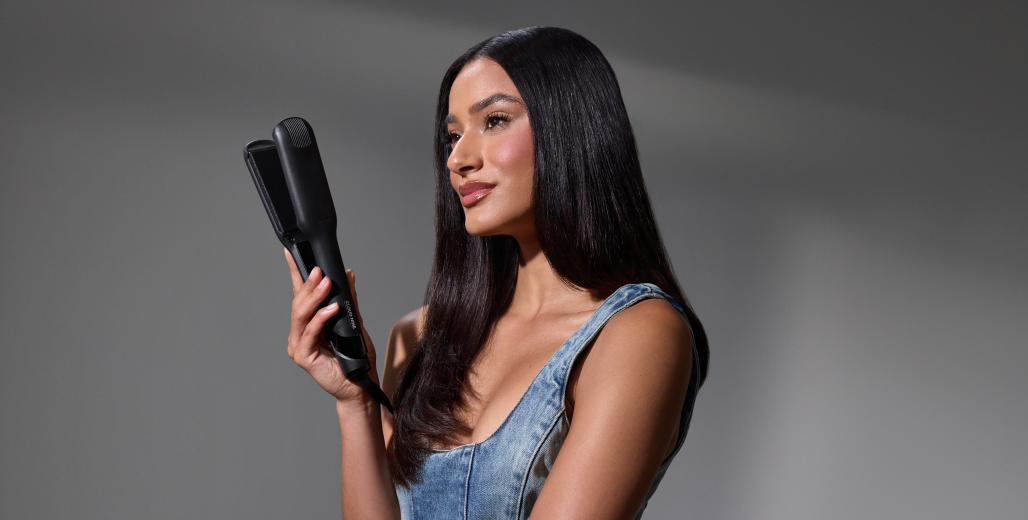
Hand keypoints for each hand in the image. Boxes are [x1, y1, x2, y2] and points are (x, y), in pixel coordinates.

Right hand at [284, 249, 377, 402]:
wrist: (360, 385)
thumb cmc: (355, 357)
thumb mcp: (354, 322)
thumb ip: (348, 300)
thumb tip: (347, 274)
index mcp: (309, 323)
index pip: (299, 293)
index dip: (294, 273)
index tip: (291, 253)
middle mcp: (300, 333)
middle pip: (299, 303)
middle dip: (308, 284)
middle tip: (320, 270)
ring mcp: (299, 345)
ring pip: (301, 316)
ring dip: (313, 298)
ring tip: (325, 284)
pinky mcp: (304, 357)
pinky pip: (310, 333)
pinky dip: (320, 319)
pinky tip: (331, 309)